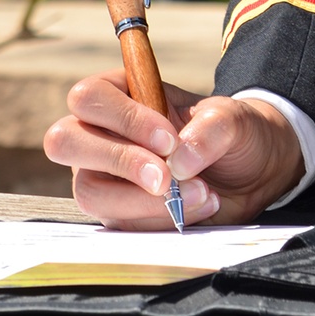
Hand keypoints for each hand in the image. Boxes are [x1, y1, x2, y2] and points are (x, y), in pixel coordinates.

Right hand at [44, 69, 303, 228]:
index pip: (90, 97)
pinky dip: (160, 220)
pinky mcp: (116, 211)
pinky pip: (119, 223)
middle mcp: (101, 132)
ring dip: (146, 201)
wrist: (249, 171)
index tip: (169, 138)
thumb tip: (180, 160)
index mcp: (122, 92)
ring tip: (201, 193)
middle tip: (168, 178)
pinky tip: (198, 208)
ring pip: (90, 191)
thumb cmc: (230, 133)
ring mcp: (102, 174)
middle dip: (120, 162)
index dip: (123, 119)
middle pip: (65, 141)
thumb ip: (211, 129)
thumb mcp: (233, 119)